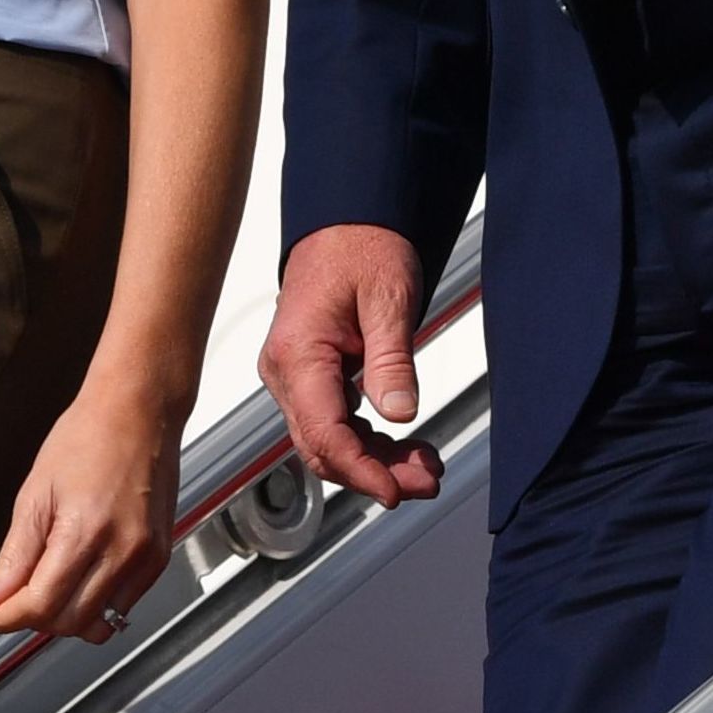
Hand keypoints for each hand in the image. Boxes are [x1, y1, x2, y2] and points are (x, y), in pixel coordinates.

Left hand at [0, 386, 179, 642]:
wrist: (139, 409)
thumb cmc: (88, 436)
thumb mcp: (35, 492)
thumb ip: (13, 556)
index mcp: (85, 531)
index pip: (40, 605)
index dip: (4, 618)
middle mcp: (122, 551)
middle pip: (69, 622)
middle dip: (33, 618)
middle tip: (12, 598)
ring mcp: (146, 558)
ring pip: (99, 625)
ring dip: (66, 617)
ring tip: (49, 585)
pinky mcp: (159, 558)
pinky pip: (123, 606)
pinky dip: (96, 604)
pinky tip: (80, 575)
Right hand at [259, 224, 441, 508]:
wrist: (348, 221)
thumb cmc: (362, 246)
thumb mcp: (388, 298)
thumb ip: (391, 359)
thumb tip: (400, 413)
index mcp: (297, 353)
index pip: (323, 433)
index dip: (360, 470)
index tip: (395, 491)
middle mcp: (285, 370)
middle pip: (323, 447)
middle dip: (374, 473)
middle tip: (427, 481)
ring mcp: (294, 376)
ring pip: (328, 441)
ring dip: (374, 461)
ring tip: (425, 466)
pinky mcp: (310, 377)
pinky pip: (333, 423)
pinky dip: (367, 441)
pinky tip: (403, 446)